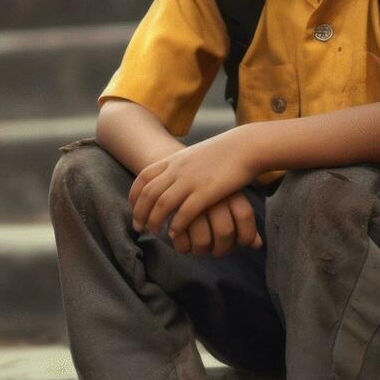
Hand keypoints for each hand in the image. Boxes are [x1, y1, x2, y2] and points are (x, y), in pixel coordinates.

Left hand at [129, 128, 257, 242]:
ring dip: (155, 221)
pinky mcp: (206, 192)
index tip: (133, 208)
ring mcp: (191, 180)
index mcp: (174, 159)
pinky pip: (185, 212)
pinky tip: (175, 233)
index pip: (143, 177)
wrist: (246, 146)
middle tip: (138, 228)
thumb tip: (173, 176)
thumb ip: (182, 165)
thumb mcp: (195, 154)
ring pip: (162, 204)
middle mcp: (178, 169)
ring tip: (154, 232)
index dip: (134, 195)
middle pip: (149, 194)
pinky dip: (177, 225)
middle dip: (140, 213)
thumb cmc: (224, 152)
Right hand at [173, 191, 263, 256]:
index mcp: (227, 189)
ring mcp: (192, 203)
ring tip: (199, 250)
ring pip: (203, 241)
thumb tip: (258, 246)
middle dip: (222, 249)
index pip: (245, 215)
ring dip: (202, 251)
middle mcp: (211, 195)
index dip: (247, 235)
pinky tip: (183, 245)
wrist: (171, 162)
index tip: (242, 243)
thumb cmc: (206, 186)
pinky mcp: (172, 210)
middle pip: (225, 232)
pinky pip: (182, 240)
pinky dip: (183, 247)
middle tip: (216, 251)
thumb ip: (243, 221)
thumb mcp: (228, 196)